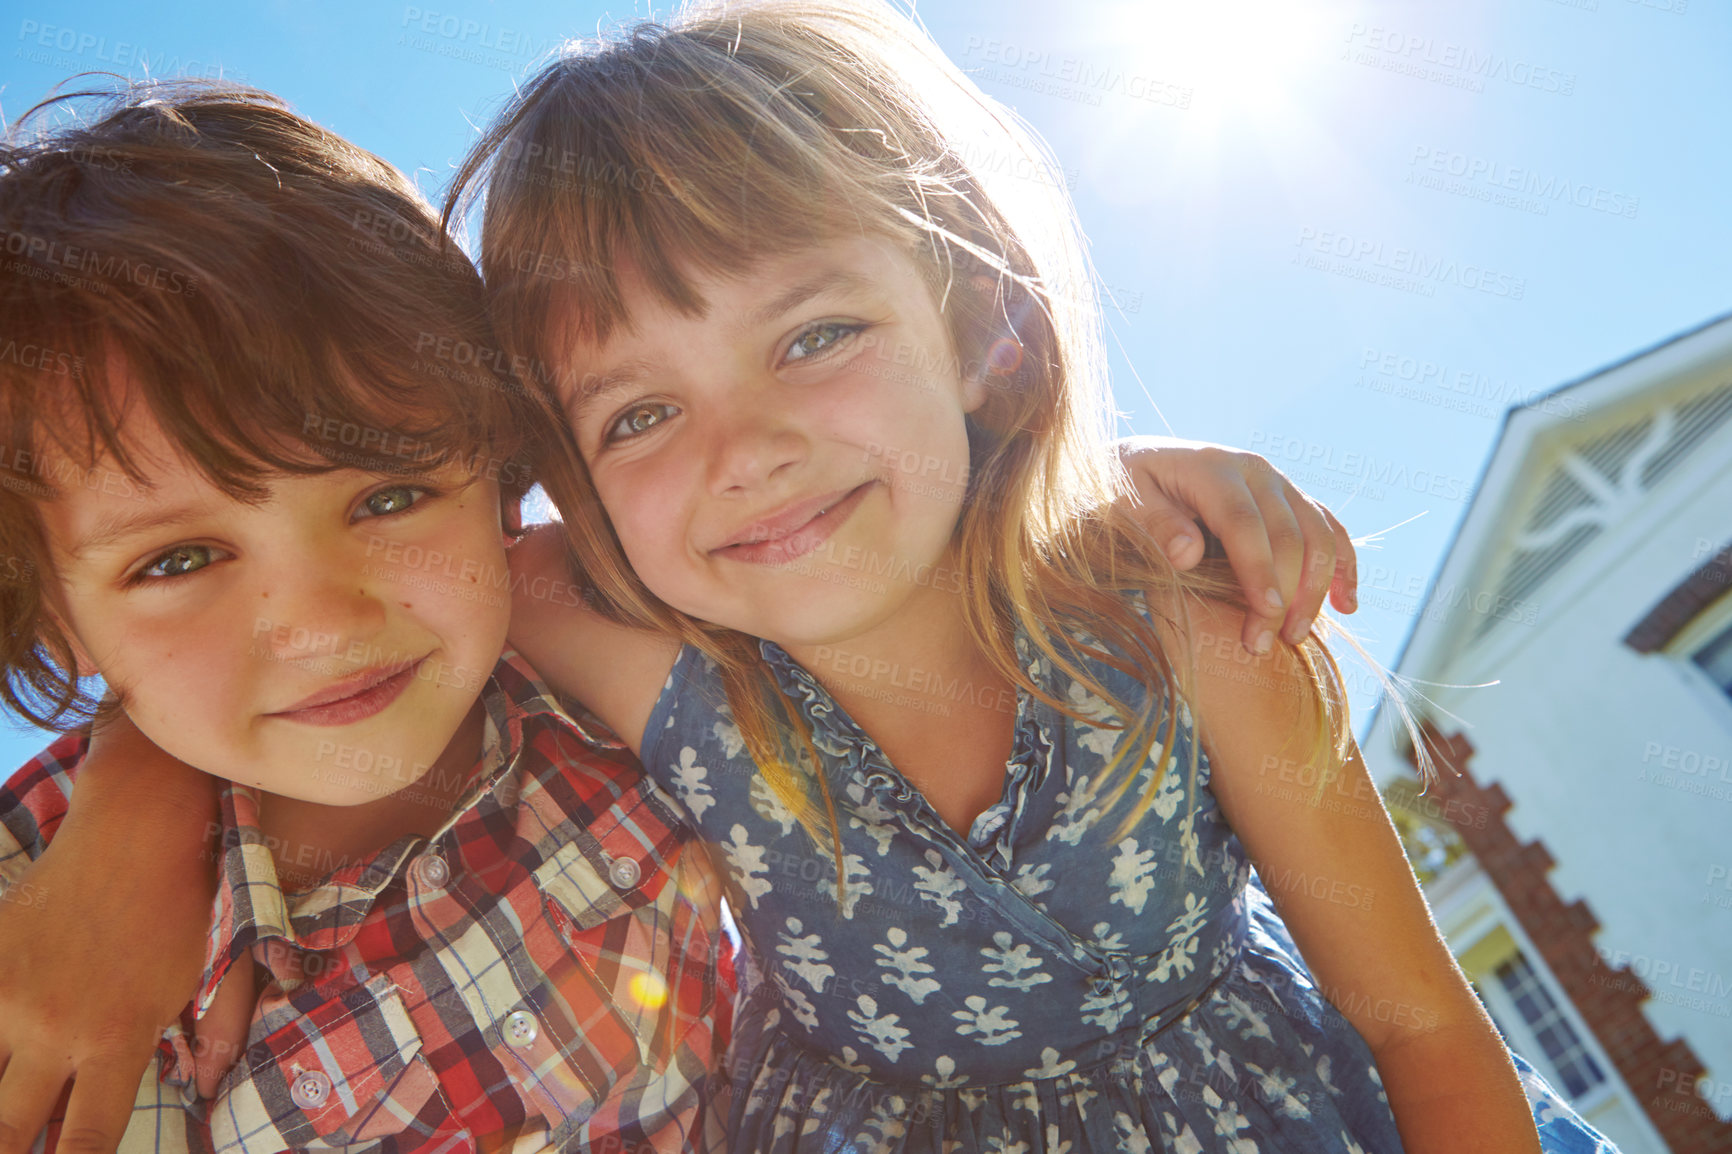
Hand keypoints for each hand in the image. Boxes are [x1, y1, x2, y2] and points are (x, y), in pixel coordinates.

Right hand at [0, 726, 220, 1153]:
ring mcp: (10, 996)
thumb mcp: (195, 984)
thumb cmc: (181, 909)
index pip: (83, 1142)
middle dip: (14, 1149)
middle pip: (11, 1131)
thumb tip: (181, 1093)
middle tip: (24, 1144)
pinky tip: (2, 1057)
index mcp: (118, 1039)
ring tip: (14, 1101)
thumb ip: (181, 1044)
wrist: (137, 832)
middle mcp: (56, 1028)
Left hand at [1116, 436, 1358, 652]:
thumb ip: (1153, 524)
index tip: (1264, 616)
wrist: (1136, 465)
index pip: (1245, 523)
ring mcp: (1278, 484)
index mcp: (1212, 467)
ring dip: (1316, 589)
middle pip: (1288, 534)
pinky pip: (1330, 530)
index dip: (1258, 570)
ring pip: (1319, 534)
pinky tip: (1346, 606)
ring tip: (1296, 637)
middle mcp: (1254, 470)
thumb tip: (1188, 553)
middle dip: (1284, 593)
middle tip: (1263, 646)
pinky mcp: (1291, 500)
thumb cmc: (1122, 491)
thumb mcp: (1121, 502)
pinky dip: (1343, 567)